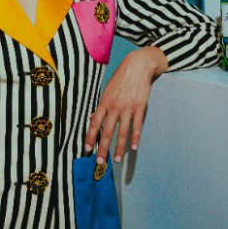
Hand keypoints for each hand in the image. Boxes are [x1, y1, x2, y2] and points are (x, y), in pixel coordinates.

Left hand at [83, 46, 168, 164]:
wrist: (138, 66)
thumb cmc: (122, 78)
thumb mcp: (107, 90)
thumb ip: (102, 106)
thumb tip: (93, 118)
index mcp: (104, 102)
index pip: (94, 124)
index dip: (90, 137)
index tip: (87, 149)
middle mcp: (114, 107)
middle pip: (107, 132)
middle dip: (102, 148)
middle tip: (100, 162)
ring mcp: (128, 108)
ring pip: (122, 132)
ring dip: (119, 148)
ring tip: (117, 159)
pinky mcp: (140, 107)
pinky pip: (137, 126)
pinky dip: (135, 138)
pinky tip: (133, 148)